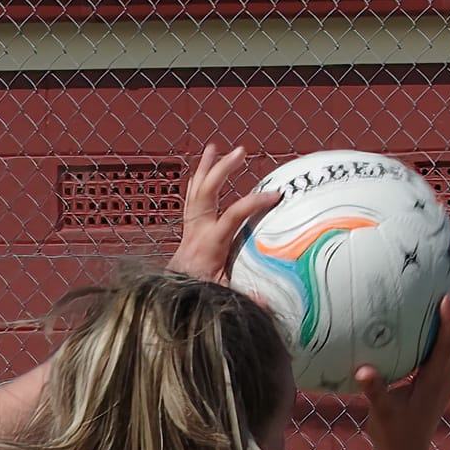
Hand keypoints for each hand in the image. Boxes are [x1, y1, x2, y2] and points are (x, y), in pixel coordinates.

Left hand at [166, 144, 280, 284]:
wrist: (173, 294)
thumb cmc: (200, 293)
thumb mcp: (224, 296)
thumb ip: (245, 297)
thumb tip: (267, 302)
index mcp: (212, 242)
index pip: (235, 213)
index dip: (255, 201)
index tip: (276, 195)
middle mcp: (199, 228)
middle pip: (209, 190)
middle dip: (224, 168)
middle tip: (241, 151)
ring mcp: (191, 225)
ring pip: (197, 189)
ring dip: (206, 167)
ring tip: (215, 147)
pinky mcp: (188, 227)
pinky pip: (191, 197)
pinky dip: (196, 181)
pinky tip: (202, 169)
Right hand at [354, 282, 449, 449]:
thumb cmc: (391, 434)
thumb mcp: (380, 412)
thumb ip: (374, 391)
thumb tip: (362, 372)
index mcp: (434, 381)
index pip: (447, 346)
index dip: (449, 321)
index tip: (447, 295)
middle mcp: (448, 377)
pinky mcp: (446, 379)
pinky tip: (445, 312)